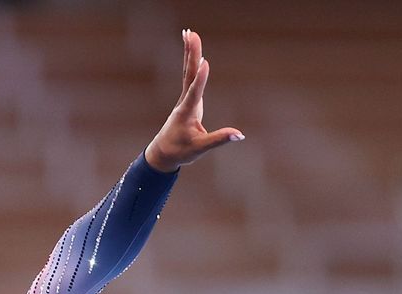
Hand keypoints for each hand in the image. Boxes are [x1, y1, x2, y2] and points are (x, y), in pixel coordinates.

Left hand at [144, 29, 243, 173]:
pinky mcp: (188, 99)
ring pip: (188, 72)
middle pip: (189, 74)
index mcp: (187, 112)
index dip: (200, 79)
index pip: (194, 93)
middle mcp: (184, 102)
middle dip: (192, 54)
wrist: (163, 153)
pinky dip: (192, 62)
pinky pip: (190, 76)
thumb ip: (218, 140)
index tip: (205, 62)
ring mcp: (185, 99)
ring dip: (190, 52)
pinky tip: (195, 52)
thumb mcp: (199, 149)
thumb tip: (239, 134)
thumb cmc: (180, 151)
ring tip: (189, 33)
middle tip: (191, 34)